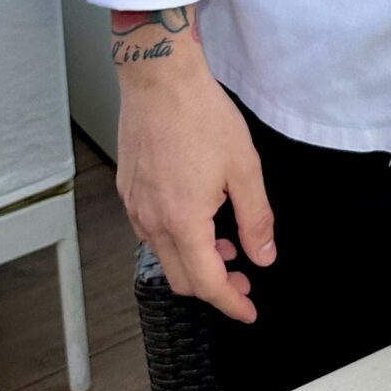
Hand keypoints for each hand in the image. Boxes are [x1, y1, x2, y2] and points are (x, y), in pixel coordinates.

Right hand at [116, 48, 275, 322]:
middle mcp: (151, 221)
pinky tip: (199, 218)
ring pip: (164, 256)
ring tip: (226, 244)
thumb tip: (263, 256)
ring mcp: (135, 206)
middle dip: (214, 287)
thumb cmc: (201, 115)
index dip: (230, 303)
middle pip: (181, 279)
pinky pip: (151, 231)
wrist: (159, 78)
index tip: (248, 312)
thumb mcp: (244, 168)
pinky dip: (177, 238)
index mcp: (183, 221)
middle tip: (243, 279)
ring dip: (195, 261)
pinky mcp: (128, 190)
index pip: (207, 283)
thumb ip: (256, 219)